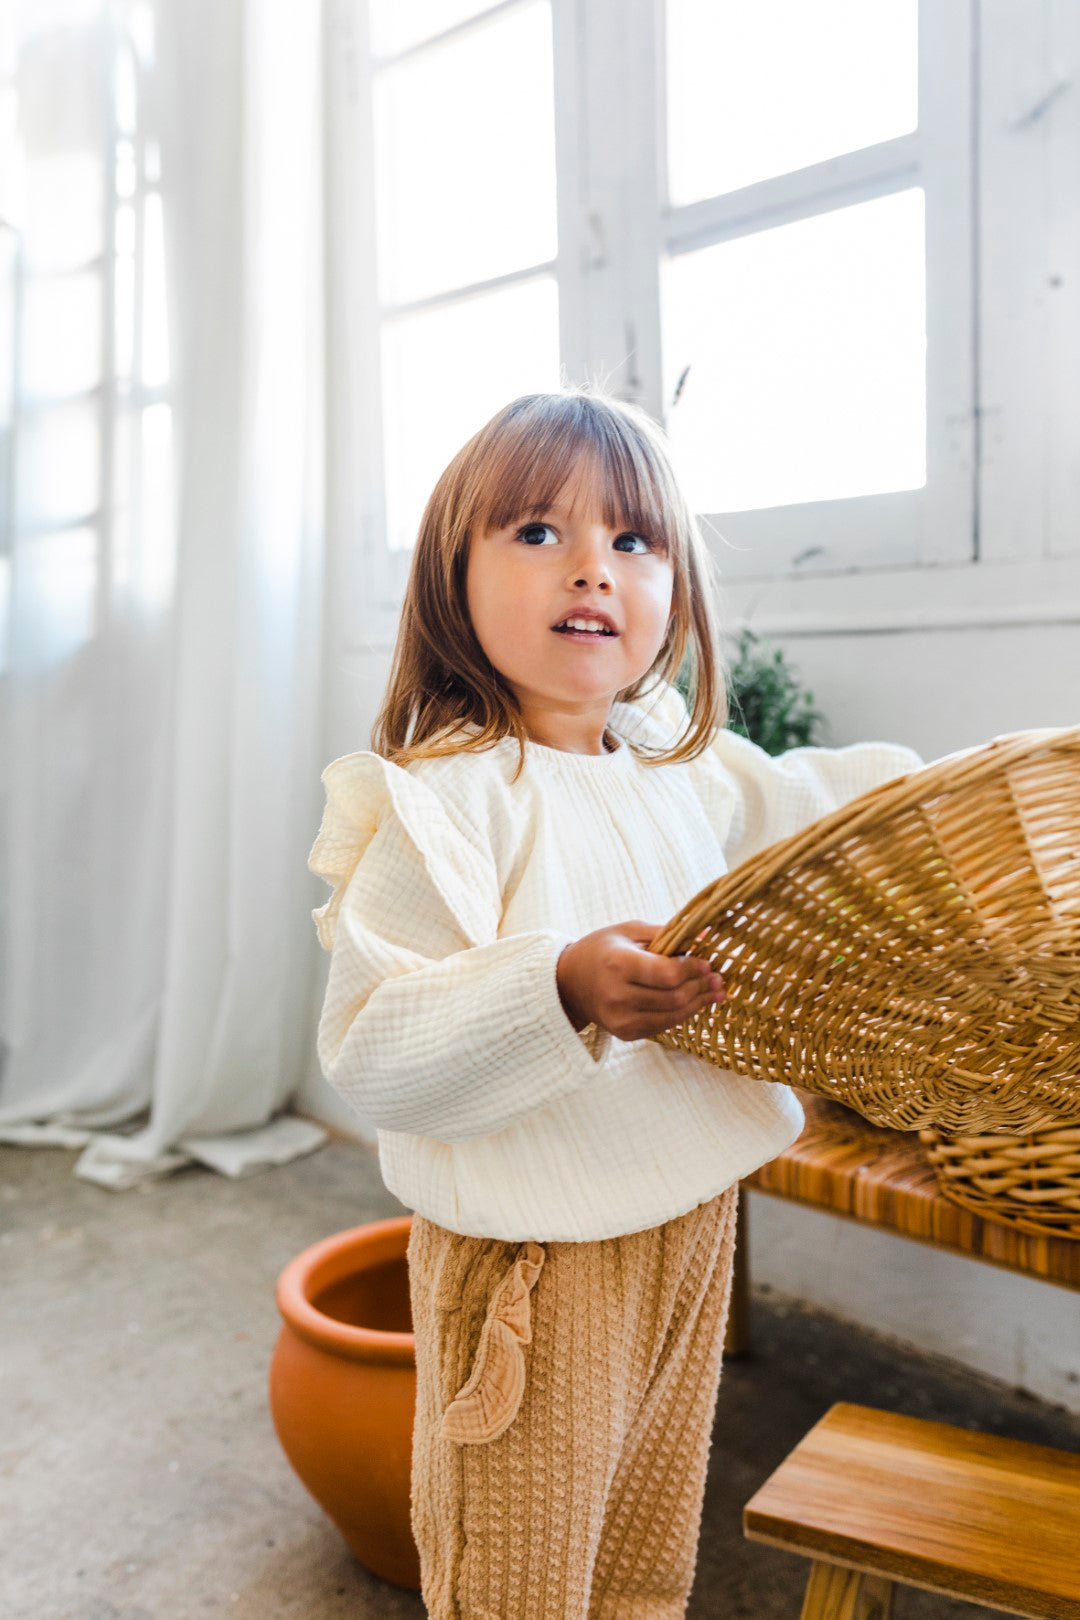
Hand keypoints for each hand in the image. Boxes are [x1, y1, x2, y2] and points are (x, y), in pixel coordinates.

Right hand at [556, 920, 725, 1042]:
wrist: (569, 982)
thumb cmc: (603, 950)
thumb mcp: (630, 932)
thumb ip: (668, 934)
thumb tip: (706, 936)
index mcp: (618, 965)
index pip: (668, 973)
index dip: (693, 969)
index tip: (706, 962)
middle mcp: (617, 996)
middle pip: (675, 997)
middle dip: (701, 987)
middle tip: (718, 978)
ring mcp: (620, 1019)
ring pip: (673, 1016)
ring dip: (698, 1003)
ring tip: (715, 992)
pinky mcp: (625, 1033)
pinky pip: (664, 1026)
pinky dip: (682, 1014)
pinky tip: (694, 1002)